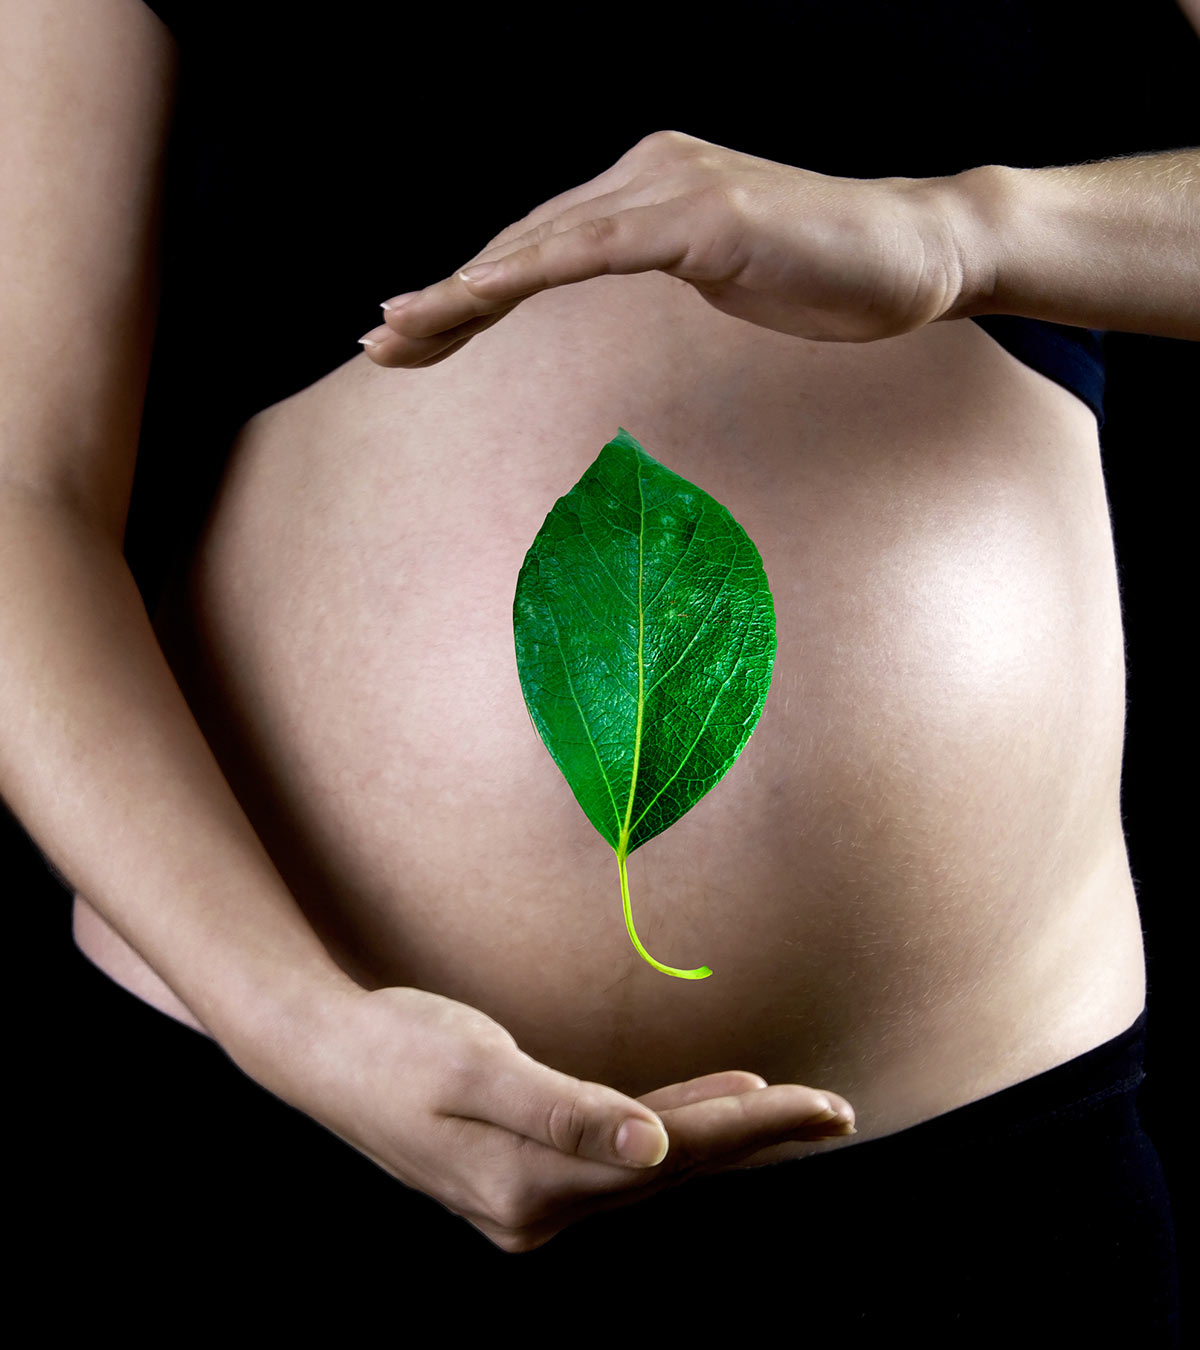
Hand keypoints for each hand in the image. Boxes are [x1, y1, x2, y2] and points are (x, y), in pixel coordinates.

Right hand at [251, 983, 854, 1253]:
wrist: (326, 1057)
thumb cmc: (394, 1050)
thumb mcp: (472, 1070)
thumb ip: (564, 1112)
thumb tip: (652, 1151)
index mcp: (530, 1185)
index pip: (668, 1159)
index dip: (750, 1131)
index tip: (823, 1109)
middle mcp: (539, 1208)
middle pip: (671, 1171)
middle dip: (755, 1139)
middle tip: (836, 1113)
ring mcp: (532, 1199)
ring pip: (649, 1166)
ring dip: (716, 1136)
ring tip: (788, 1108)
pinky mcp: (526, 1173)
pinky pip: (616, 1154)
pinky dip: (665, 1130)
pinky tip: (703, 1109)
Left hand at [358, 129, 979, 366]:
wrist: (916, 253)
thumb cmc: (824, 272)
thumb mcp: (722, 271)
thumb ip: (663, 262)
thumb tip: (620, 277)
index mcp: (644, 191)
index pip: (538, 249)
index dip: (469, 294)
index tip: (415, 336)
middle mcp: (645, 174)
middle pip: (522, 243)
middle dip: (443, 299)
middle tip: (376, 340)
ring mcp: (672, 190)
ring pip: (542, 245)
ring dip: (461, 292)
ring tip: (397, 331)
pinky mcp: (703, 218)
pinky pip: (595, 250)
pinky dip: (527, 274)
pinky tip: (472, 300)